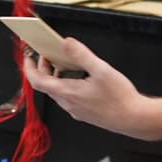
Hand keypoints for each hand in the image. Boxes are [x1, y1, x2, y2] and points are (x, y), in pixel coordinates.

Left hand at [21, 35, 152, 137]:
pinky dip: (67, 85)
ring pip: (58, 92)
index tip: (28, 57)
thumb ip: (82, 55)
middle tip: (49, 54)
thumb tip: (66, 42)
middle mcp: (68, 104)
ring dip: (56, 76)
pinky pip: (68, 98)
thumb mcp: (101, 70)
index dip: (29, 68)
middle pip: (47, 85)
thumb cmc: (120, 98)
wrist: (134, 119)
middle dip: (44, 68)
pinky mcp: (84, 113)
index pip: (37, 81)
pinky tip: (80, 78)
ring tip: (65, 63)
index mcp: (67, 92)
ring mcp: (75, 110)